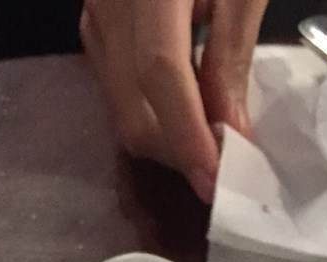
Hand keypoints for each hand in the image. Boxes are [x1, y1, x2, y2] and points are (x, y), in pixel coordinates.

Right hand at [81, 0, 269, 202]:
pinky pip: (115, 89)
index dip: (186, 131)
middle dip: (175, 150)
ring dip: (163, 137)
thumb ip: (232, 52)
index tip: (213, 179)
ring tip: (208, 141)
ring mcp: (93, 17)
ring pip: (118, 106)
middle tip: (220, 168)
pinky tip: (185, 110)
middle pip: (131, 104)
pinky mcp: (94, 27)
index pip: (160, 71)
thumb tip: (231, 131)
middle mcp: (108, 6)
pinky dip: (150, 113)